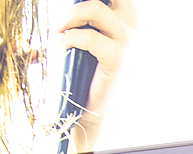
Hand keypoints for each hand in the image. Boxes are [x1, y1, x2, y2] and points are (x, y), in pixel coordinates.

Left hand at [56, 0, 138, 153]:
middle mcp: (133, 26)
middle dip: (82, 2)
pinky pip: (90, 37)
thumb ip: (88, 15)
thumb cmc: (87, 68)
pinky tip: (62, 44)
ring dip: (70, 17)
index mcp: (129, 17)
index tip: (76, 5)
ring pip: (95, 9)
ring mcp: (129, 42)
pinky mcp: (118, 60)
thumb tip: (75, 2)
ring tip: (58, 31)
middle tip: (66, 18)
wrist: (92, 105)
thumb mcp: (89, 33)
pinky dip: (71, 38)